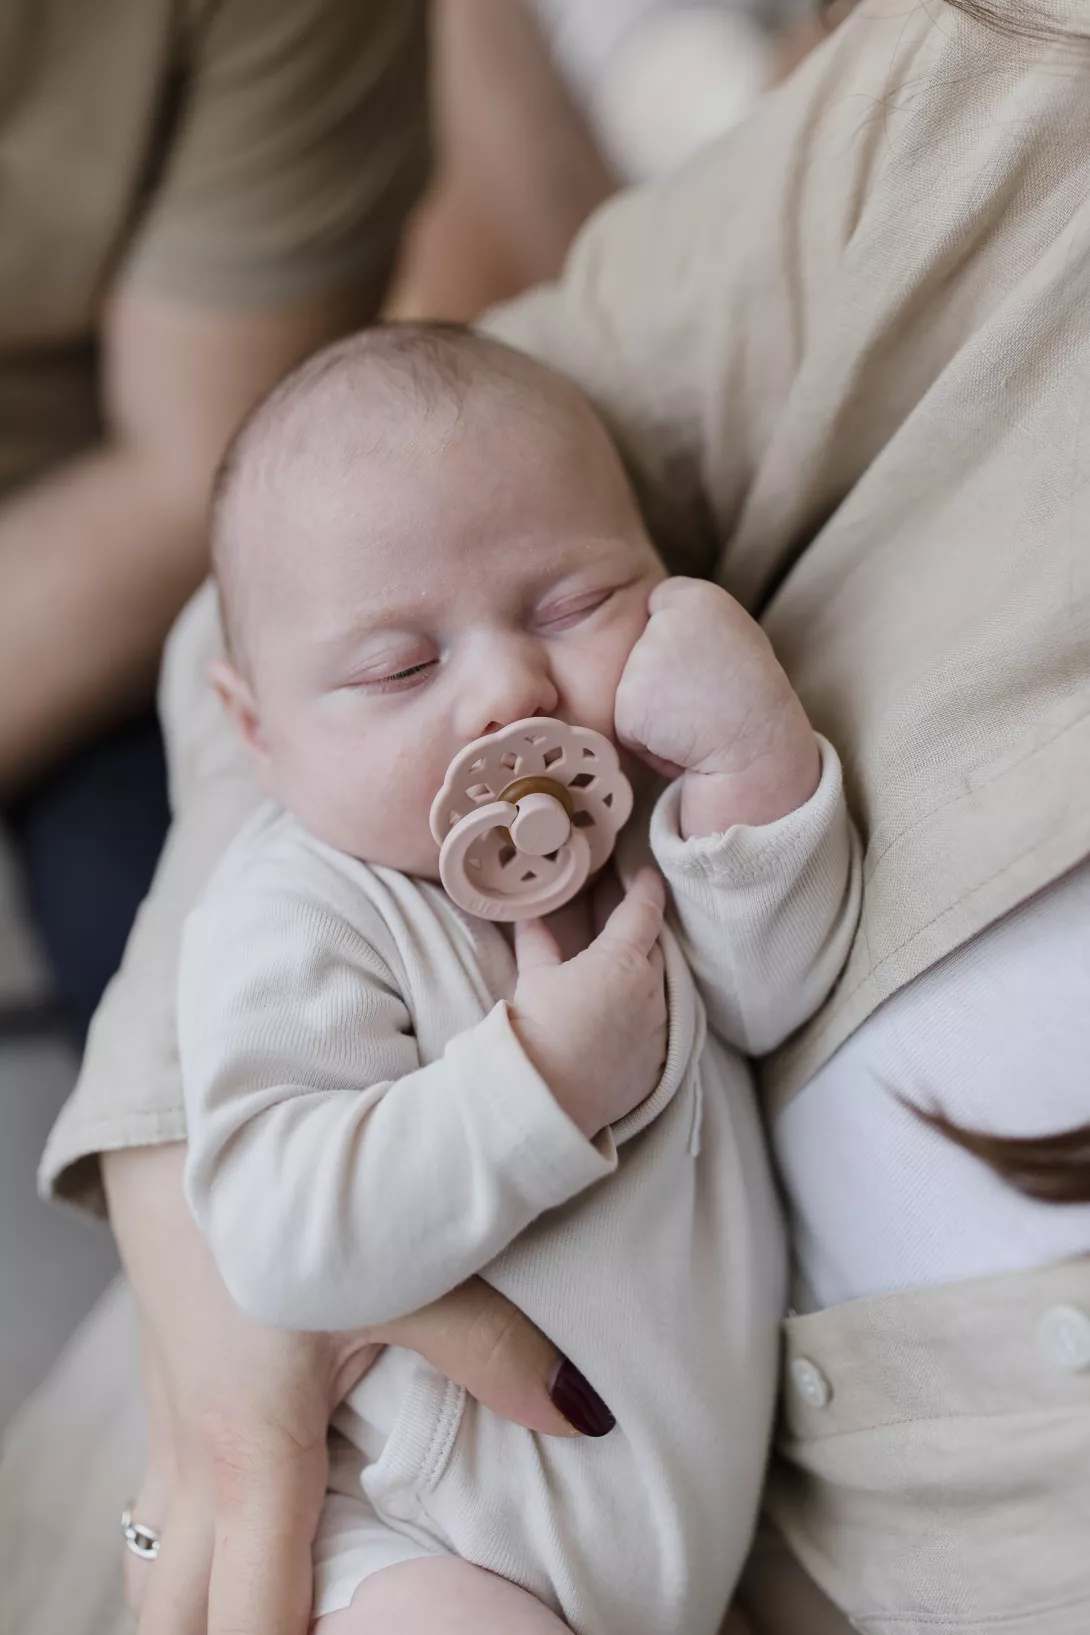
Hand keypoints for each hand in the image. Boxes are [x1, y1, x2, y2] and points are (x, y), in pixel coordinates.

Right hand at [106, 1143, 602, 1634]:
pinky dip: (190, 1563)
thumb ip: (498, 1355)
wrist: (198, 1132)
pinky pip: (154, 1526)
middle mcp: (193, 1467)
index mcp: (251, 1454)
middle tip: (334, 1628)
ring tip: (289, 1604)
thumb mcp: (410, 1274)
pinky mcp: (165, 1411)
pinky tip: (250, 1542)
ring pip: (152, 1581)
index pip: (254, 1625)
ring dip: (205, 1606)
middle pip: (179, 1625)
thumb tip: (587, 1418)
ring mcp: (166, 1441)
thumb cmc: (296, 1201)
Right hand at [510, 867, 667, 1137]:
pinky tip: (623, 1016)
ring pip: (660, 986)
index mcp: (623, 959)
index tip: (646, 874)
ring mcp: (659, 1027)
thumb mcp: (535, 978)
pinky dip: (645, 1013)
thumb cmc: (539, 1031)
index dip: (646, 888)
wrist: (548, 1098)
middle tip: (623, 919)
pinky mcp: (658, 1060)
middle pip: (655, 947)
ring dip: (644, 974)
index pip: (644, 911)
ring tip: (620, 970)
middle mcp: (651, 989)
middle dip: (641, 932)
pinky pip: (660, 1024)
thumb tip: (530, 916)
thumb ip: (537, 941)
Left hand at [615, 578, 819, 836]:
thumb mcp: (733, 637)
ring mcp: (643, 664)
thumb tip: (655, 613)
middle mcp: (666, 622)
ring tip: (694, 718)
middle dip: (660, 674)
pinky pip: (625, 725)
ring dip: (652, 710)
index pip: (660, 602)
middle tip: (704, 692)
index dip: (677, 634)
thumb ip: (692, 622)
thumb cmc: (749, 701)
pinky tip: (680, 740)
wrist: (760, 754)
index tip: (703, 653)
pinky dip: (646, 740)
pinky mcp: (628, 705)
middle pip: (639, 648)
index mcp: (698, 598)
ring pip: (629, 688)